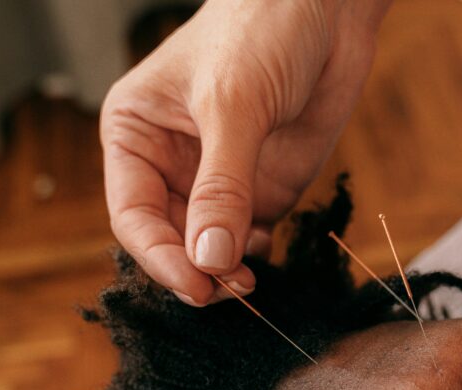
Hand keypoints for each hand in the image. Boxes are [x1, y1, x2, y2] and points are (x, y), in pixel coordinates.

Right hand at [100, 0, 389, 304]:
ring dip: (225, 273)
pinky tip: (265, 248)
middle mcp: (170, 166)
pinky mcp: (259, 194)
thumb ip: (222, 187)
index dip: (160, 257)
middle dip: (196, 271)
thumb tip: (208, 260)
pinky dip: (253, 258)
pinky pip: (247, 244)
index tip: (194, 283)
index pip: (133, 216)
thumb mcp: (234, 106)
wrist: (327, 8)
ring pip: (207, 251)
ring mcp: (216, 184)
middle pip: (170, 243)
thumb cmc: (262, 29)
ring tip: (249, 280)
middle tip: (227, 290)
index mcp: (137, 136)